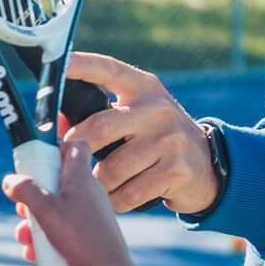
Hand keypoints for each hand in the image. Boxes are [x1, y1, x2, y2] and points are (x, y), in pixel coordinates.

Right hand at [3, 148, 134, 265]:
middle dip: (32, 195)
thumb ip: (25, 190)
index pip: (73, 146)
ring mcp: (89, 213)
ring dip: (35, 222)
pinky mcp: (88, 233)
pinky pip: (62, 229)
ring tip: (24, 237)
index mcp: (80, 176)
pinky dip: (46, 238)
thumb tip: (10, 180)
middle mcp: (87, 191)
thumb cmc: (81, 239)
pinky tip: (35, 253)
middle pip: (55, 180)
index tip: (35, 159)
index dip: (54, 147)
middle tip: (22, 208)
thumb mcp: (45, 210)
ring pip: (55, 208)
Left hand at [65, 53, 220, 215]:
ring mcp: (169, 140)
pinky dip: (114, 201)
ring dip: (96, 184)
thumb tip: (57, 122)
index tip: (56, 64)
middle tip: (65, 161)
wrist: (208, 166)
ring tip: (95, 187)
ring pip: (112, 168)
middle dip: (76, 148)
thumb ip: (99, 115)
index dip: (80, 66)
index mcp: (143, 87)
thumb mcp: (135, 116)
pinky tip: (115, 199)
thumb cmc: (156, 137)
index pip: (107, 69)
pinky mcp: (176, 170)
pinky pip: (129, 193)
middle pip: (100, 126)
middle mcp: (157, 109)